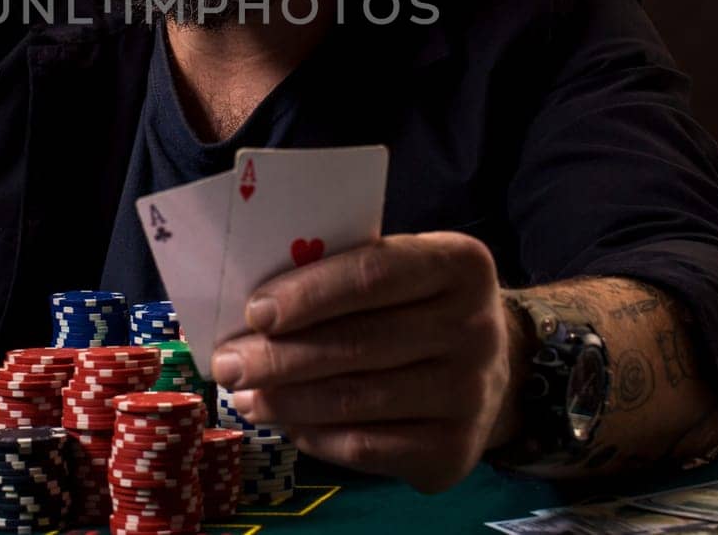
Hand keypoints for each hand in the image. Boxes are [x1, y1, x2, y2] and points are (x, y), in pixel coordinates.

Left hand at [209, 231, 508, 492]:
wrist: (489, 370)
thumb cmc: (416, 306)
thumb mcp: (398, 269)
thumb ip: (341, 274)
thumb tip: (254, 310)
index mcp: (459, 265)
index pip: (373, 275)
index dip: (310, 294)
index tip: (256, 312)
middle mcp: (475, 328)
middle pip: (358, 343)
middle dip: (279, 357)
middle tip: (228, 365)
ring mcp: (469, 395)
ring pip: (355, 400)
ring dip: (286, 401)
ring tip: (244, 396)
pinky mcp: (453, 451)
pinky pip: (365, 447)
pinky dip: (315, 436)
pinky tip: (287, 423)